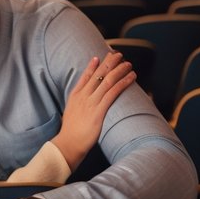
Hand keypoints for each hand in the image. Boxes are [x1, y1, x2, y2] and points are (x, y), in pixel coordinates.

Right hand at [52, 52, 134, 169]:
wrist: (68, 144)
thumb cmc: (71, 133)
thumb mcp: (71, 114)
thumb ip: (77, 105)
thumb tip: (83, 104)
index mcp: (75, 96)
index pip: (85, 76)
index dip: (93, 65)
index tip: (100, 56)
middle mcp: (83, 96)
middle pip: (98, 75)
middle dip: (109, 63)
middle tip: (118, 54)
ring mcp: (90, 103)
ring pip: (107, 81)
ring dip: (119, 70)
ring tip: (128, 64)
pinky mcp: (99, 111)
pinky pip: (113, 93)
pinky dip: (123, 82)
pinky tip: (131, 77)